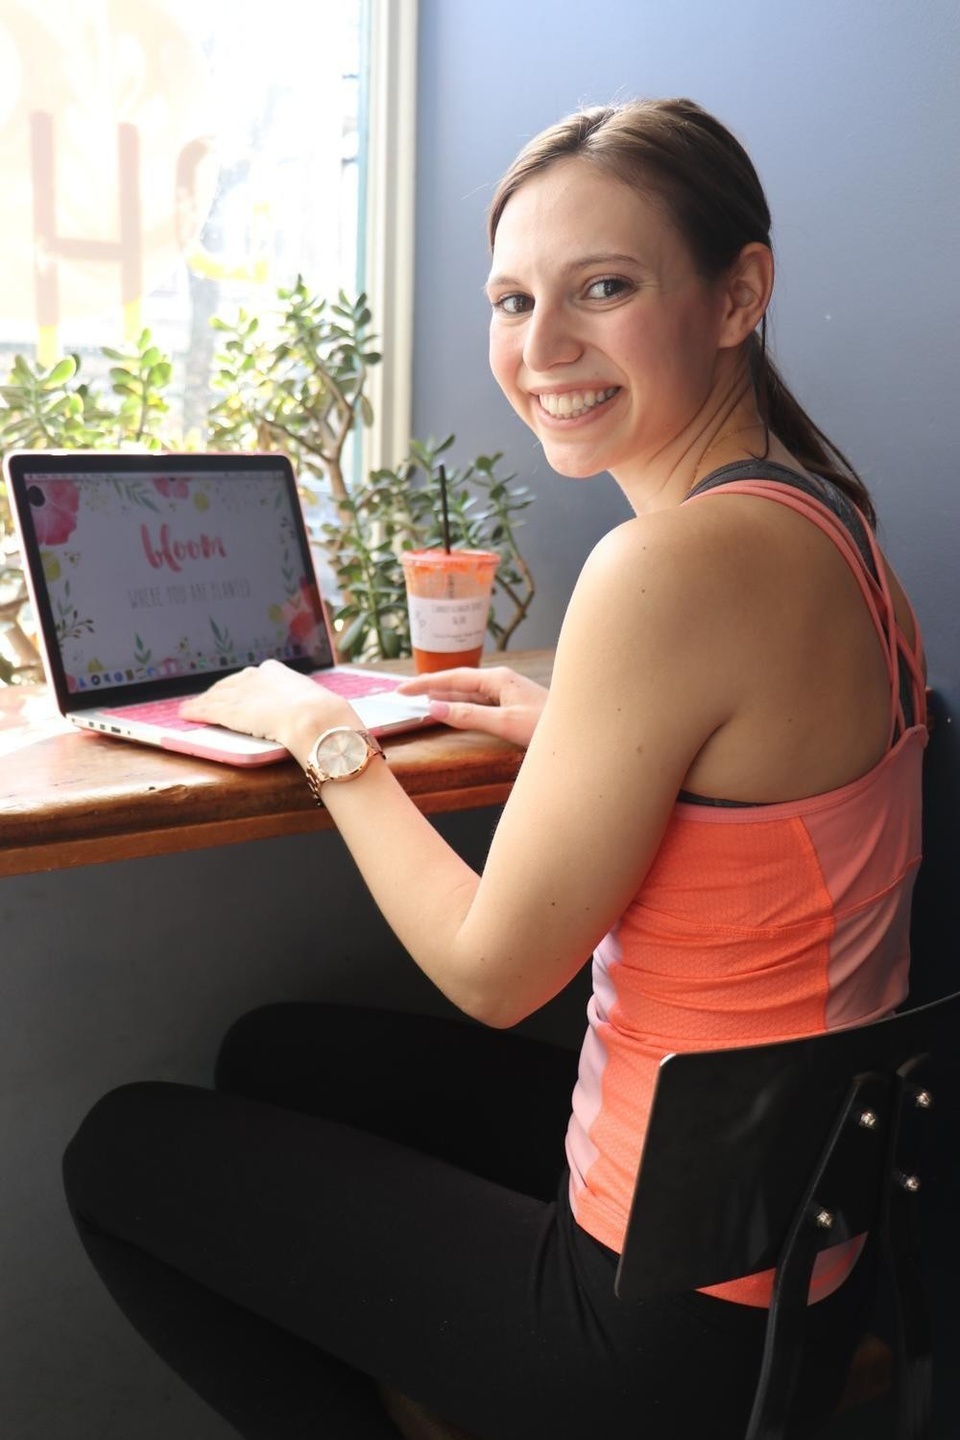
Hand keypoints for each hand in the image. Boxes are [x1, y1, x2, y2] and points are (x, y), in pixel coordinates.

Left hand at [180, 659, 357, 763]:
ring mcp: (240, 693)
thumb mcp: (313, 700)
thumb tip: (314, 711)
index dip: (240, 688)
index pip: (249, 679)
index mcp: (274, 671)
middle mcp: (254, 676)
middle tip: (207, 701)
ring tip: (191, 709)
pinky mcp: (230, 710)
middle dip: (217, 694)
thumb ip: (303, 703)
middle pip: (229, 685)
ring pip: (215, 697)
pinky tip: (186, 714)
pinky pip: (207, 709)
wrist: (314, 718)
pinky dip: (195, 711)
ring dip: (203, 703)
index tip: (234, 693)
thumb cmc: (321, 713)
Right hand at [396, 666, 547, 748]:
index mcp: (497, 679)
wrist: (579, 729)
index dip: (426, 684)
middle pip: (458, 682)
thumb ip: (469, 715)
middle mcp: (501, 681)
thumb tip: (435, 708)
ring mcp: (508, 692)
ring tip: (421, 700)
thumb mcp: (504, 722)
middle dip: (431, 687)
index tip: (402, 690)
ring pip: (469, 692)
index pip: (453, 678)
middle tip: (405, 694)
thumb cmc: (547, 725)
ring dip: (445, 696)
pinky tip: (453, 710)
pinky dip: (461, 705)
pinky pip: (479, 701)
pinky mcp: (513, 704)